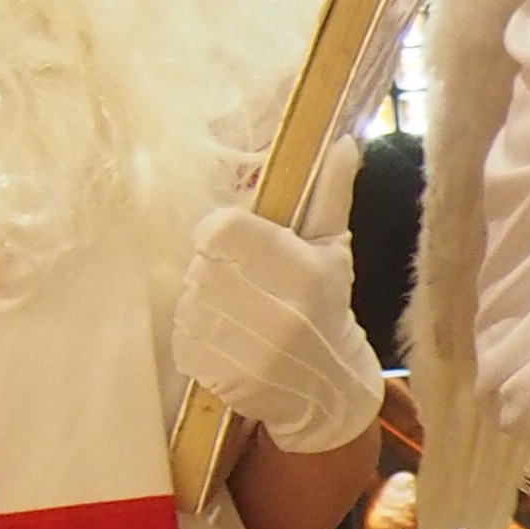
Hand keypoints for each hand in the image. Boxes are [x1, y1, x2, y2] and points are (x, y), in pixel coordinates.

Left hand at [175, 204, 383, 455]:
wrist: (328, 386)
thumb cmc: (327, 307)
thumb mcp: (334, 248)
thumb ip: (331, 192)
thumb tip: (344, 142)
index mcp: (288, 262)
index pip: (221, 228)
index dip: (230, 237)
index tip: (251, 254)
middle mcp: (260, 300)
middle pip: (203, 262)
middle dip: (220, 270)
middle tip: (250, 289)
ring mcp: (232, 338)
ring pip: (190, 297)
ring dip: (208, 303)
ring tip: (243, 317)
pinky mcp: (209, 368)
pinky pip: (185, 334)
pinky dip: (201, 335)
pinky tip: (232, 340)